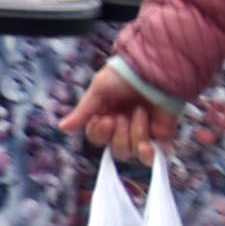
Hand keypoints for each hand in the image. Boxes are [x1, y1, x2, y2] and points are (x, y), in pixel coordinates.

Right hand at [59, 64, 178, 165]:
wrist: (153, 69)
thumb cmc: (126, 74)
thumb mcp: (99, 90)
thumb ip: (83, 112)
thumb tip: (62, 127)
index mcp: (108, 116)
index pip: (98, 139)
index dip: (99, 133)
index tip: (102, 120)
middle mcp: (125, 126)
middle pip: (116, 151)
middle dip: (118, 136)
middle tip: (121, 118)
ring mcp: (144, 131)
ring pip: (132, 152)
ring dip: (134, 134)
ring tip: (140, 112)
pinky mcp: (161, 134)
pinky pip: (154, 156)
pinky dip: (150, 155)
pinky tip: (148, 146)